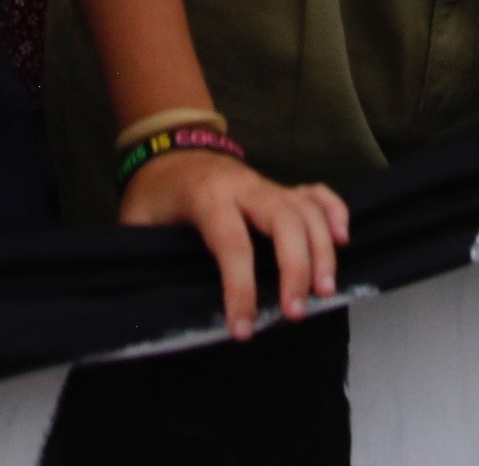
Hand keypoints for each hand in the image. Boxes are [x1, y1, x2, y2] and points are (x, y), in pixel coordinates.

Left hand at [119, 148, 350, 340]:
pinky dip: (335, 213)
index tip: (243, 330)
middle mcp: (245, 186)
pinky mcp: (280, 188)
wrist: (169, 150)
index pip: (232, 244)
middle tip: (295, 313)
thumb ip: (143, 255)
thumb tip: (147, 304)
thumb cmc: (154, 194)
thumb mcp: (135, 222)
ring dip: (322, 251)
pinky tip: (343, 241)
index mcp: (207, 197)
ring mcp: (267, 185)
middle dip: (296, 268)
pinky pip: (316, 194)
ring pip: (306, 210)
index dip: (240, 289)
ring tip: (325, 294)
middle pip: (284, 220)